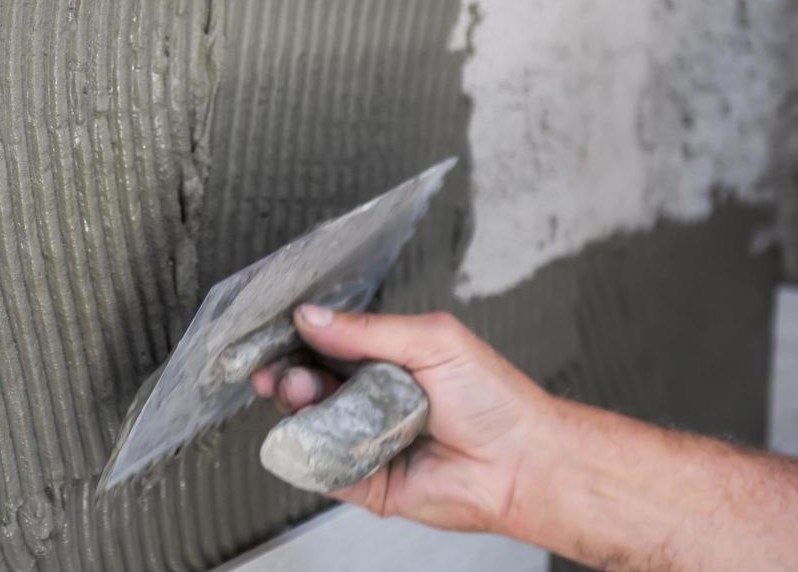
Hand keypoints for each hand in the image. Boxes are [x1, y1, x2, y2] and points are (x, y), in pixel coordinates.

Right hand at [251, 306, 555, 535]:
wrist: (524, 463)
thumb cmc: (495, 399)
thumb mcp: (431, 340)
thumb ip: (367, 328)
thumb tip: (311, 316)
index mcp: (380, 359)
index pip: (323, 345)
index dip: (295, 342)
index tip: (274, 338)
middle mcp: (367, 399)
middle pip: (305, 384)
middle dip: (288, 376)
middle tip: (289, 374)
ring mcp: (362, 440)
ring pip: (307, 424)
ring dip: (297, 409)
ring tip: (304, 396)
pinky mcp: (363, 481)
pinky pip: (321, 468)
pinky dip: (310, 452)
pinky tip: (312, 434)